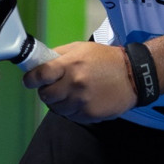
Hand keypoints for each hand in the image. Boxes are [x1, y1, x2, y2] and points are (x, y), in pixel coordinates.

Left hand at [23, 41, 137, 122]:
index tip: (29, 81)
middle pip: (45, 95)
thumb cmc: (107, 60)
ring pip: (56, 108)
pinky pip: (70, 116)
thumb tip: (40, 63)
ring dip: (59, 102)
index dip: (30, 79)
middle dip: (46, 91)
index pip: (40, 75)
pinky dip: (72, 110)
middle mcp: (75, 84)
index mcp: (71, 64)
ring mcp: (82, 101)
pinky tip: (81, 101)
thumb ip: (59, 55)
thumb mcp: (82, 48)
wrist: (134, 76)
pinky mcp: (89, 114)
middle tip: (53, 87)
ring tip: (70, 93)